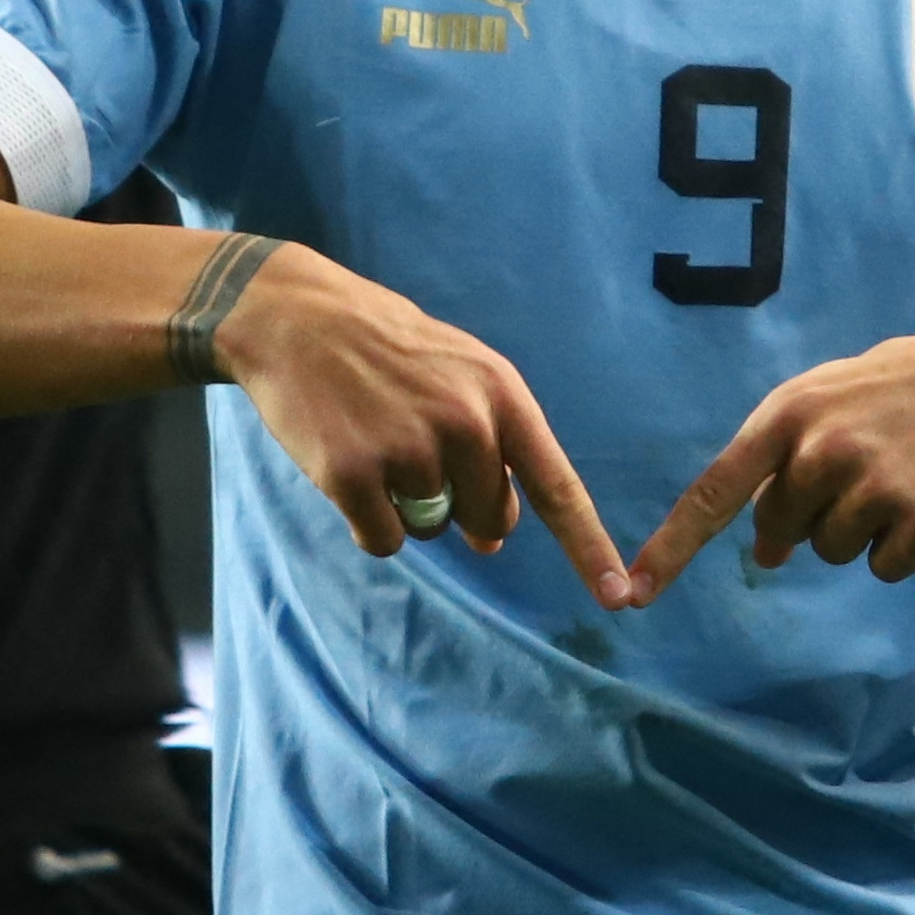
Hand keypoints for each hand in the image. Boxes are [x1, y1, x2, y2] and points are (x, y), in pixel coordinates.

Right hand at [212, 243, 629, 604]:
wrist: (296, 318)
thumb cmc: (388, 349)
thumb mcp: (461, 375)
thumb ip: (492, 448)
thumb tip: (495, 536)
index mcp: (502, 396)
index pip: (558, 486)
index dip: (589, 546)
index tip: (618, 596)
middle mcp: (465, 424)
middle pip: (489, 517)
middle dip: (460, 503)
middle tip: (414, 445)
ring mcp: (409, 450)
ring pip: (432, 528)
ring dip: (405, 504)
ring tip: (375, 439)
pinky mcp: (353, 475)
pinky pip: (384, 540)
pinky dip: (367, 521)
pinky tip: (347, 467)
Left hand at [625, 316, 914, 603]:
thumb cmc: (904, 388)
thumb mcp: (833, 396)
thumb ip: (784, 463)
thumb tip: (765, 550)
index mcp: (790, 414)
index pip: (714, 491)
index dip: (670, 547)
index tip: (631, 594)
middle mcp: (825, 450)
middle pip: (782, 532)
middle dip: (813, 516)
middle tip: (865, 467)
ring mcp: (877, 487)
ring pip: (833, 553)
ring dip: (862, 529)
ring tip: (901, 475)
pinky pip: (882, 568)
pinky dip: (903, 547)